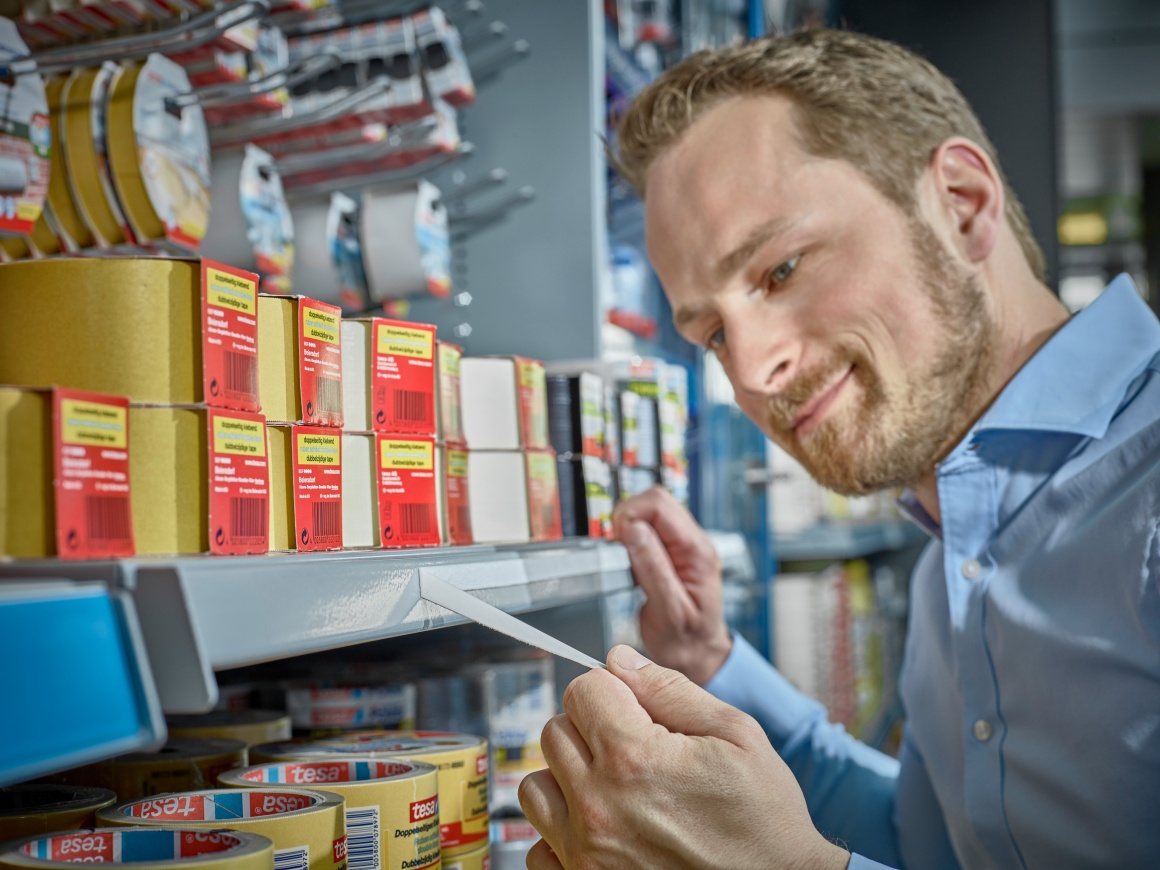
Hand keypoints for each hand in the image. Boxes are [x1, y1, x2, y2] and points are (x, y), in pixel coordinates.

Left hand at [518, 646, 849, 869]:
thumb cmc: (764, 822)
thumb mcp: (736, 735)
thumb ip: (670, 690)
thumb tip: (619, 661)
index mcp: (635, 760)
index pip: (583, 690)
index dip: (613, 690)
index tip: (636, 708)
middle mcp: (599, 808)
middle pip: (555, 731)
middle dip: (591, 728)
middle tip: (635, 748)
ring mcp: (584, 854)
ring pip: (537, 786)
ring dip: (569, 779)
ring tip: (616, 789)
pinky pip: (539, 846)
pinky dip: (563, 834)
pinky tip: (605, 830)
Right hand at [613, 486, 731, 684]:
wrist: (698, 655)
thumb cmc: (687, 641)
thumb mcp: (668, 612)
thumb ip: (653, 570)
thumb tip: (634, 531)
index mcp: (697, 552)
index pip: (660, 504)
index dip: (631, 515)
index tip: (618, 542)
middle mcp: (693, 542)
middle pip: (654, 500)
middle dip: (628, 519)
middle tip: (619, 552)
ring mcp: (683, 546)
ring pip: (649, 512)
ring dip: (629, 530)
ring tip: (627, 562)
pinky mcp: (672, 552)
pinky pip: (648, 529)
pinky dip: (632, 540)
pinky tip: (632, 564)